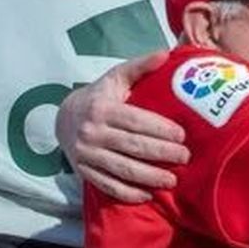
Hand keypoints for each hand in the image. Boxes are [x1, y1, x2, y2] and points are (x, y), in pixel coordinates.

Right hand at [56, 52, 189, 203]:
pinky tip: (147, 194)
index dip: (160, 130)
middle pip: (132, 147)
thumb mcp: (116, 76)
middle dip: (161, 154)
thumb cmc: (99, 95)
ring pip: (122, 169)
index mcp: (103, 108)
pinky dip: (128, 193)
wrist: (63, 117)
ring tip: (172, 180)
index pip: (136, 121)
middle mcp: (93, 133)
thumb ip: (141, 66)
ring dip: (149, 177)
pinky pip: (108, 185)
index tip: (182, 136)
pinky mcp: (84, 171)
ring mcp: (87, 154)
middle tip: (185, 157)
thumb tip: (166, 53)